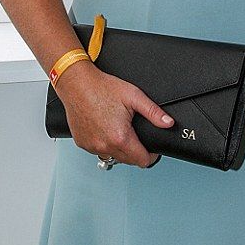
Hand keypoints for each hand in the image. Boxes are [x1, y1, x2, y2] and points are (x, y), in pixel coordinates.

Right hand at [57, 60, 173, 167]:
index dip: (151, 155)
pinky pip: (98, 151)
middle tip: (133, 133)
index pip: (142, 161)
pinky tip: (104, 129)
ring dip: (119, 149)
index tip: (150, 147)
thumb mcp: (134, 96)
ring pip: (113, 157)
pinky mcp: (82, 143)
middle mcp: (104, 146)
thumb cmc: (102, 88)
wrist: (76, 83)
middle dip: (135, 151)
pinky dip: (104, 144)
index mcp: (120, 137)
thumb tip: (168, 123)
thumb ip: (153, 112)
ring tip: (118, 129)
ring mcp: (92, 146)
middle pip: (129, 161)